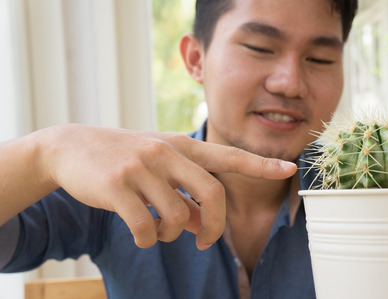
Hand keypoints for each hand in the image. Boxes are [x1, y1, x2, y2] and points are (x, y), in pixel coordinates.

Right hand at [41, 124, 296, 249]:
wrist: (70, 147)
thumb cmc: (123, 159)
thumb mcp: (158, 167)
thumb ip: (184, 193)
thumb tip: (204, 226)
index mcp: (180, 145)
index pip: (228, 156)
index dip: (260, 165)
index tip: (289, 169)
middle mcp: (166, 151)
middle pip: (212, 195)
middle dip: (214, 228)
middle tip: (204, 242)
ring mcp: (142, 166)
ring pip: (178, 217)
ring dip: (171, 235)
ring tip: (156, 231)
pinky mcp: (117, 185)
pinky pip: (145, 228)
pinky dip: (146, 240)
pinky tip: (140, 234)